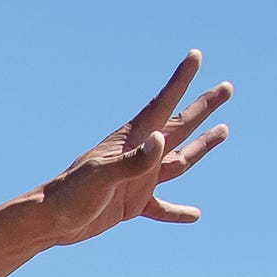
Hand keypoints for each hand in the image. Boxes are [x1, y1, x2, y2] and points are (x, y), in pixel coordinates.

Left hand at [37, 52, 231, 247]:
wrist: (49, 222)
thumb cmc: (71, 194)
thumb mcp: (103, 175)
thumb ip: (134, 160)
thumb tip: (161, 140)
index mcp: (131, 140)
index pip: (163, 104)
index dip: (180, 80)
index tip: (195, 55)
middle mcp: (139, 154)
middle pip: (180, 126)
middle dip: (203, 107)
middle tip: (226, 87)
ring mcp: (138, 179)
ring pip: (179, 160)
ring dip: (202, 147)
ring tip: (224, 130)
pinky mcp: (133, 204)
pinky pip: (162, 207)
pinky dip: (177, 211)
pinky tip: (195, 215)